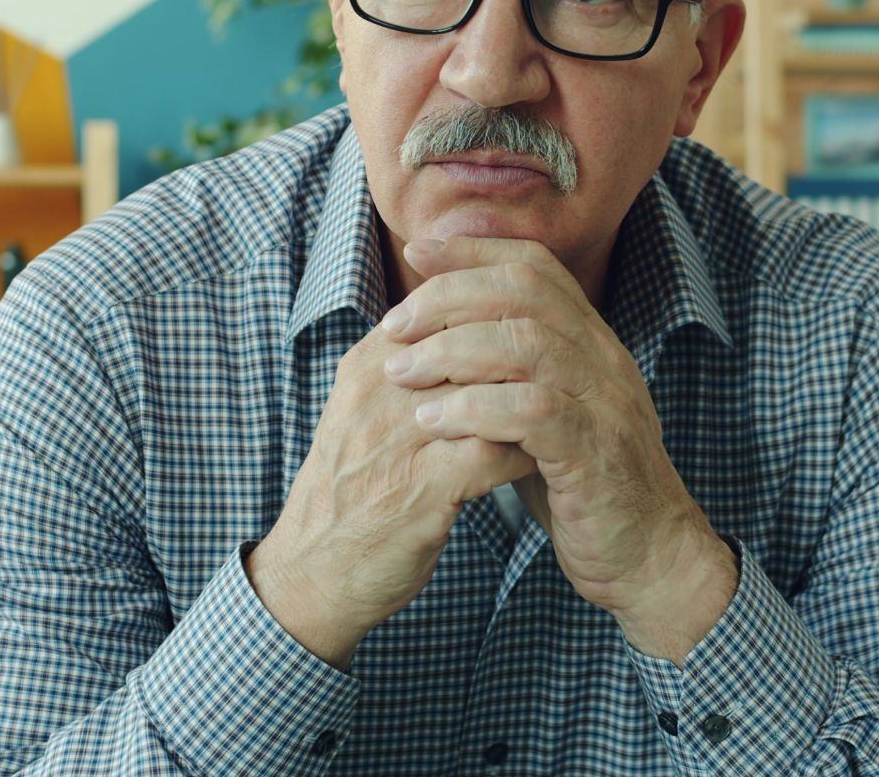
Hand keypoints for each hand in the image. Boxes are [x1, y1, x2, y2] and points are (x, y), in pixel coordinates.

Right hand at [247, 316, 536, 668]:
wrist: (311, 573)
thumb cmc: (353, 490)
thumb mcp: (366, 413)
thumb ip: (409, 369)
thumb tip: (466, 328)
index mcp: (370, 365)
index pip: (447, 305)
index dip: (504, 314)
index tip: (544, 334)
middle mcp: (379, 391)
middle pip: (473, 336)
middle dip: (527, 350)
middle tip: (568, 369)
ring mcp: (398, 439)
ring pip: (489, 387)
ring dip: (533, 397)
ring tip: (562, 410)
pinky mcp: (420, 490)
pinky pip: (494, 452)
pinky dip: (526, 451)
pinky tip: (544, 460)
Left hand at [380, 237, 736, 660]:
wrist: (647, 558)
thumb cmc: (580, 487)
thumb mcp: (541, 417)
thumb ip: (503, 376)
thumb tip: (436, 339)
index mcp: (591, 342)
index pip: (535, 265)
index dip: (474, 249)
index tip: (416, 249)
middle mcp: (604, 360)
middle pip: (526, 290)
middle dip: (450, 296)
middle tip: (393, 326)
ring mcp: (606, 403)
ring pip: (528, 343)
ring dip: (453, 351)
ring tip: (401, 374)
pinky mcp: (596, 453)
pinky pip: (532, 411)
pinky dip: (475, 409)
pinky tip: (433, 422)